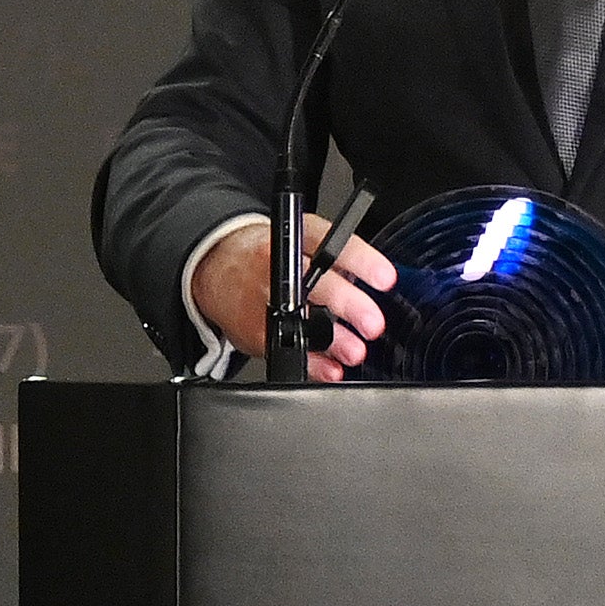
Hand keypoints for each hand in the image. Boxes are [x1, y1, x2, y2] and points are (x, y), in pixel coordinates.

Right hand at [196, 212, 396, 378]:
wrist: (218, 265)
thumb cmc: (270, 254)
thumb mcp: (303, 239)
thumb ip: (339, 260)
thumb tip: (379, 289)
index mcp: (296, 237)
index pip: (332, 244)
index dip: (362, 262)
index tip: (386, 278)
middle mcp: (278, 266)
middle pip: (315, 283)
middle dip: (347, 304)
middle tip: (372, 322)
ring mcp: (263, 299)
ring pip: (299, 320)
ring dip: (331, 340)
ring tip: (354, 350)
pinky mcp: (253, 330)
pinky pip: (283, 348)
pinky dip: (311, 363)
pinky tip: (330, 368)